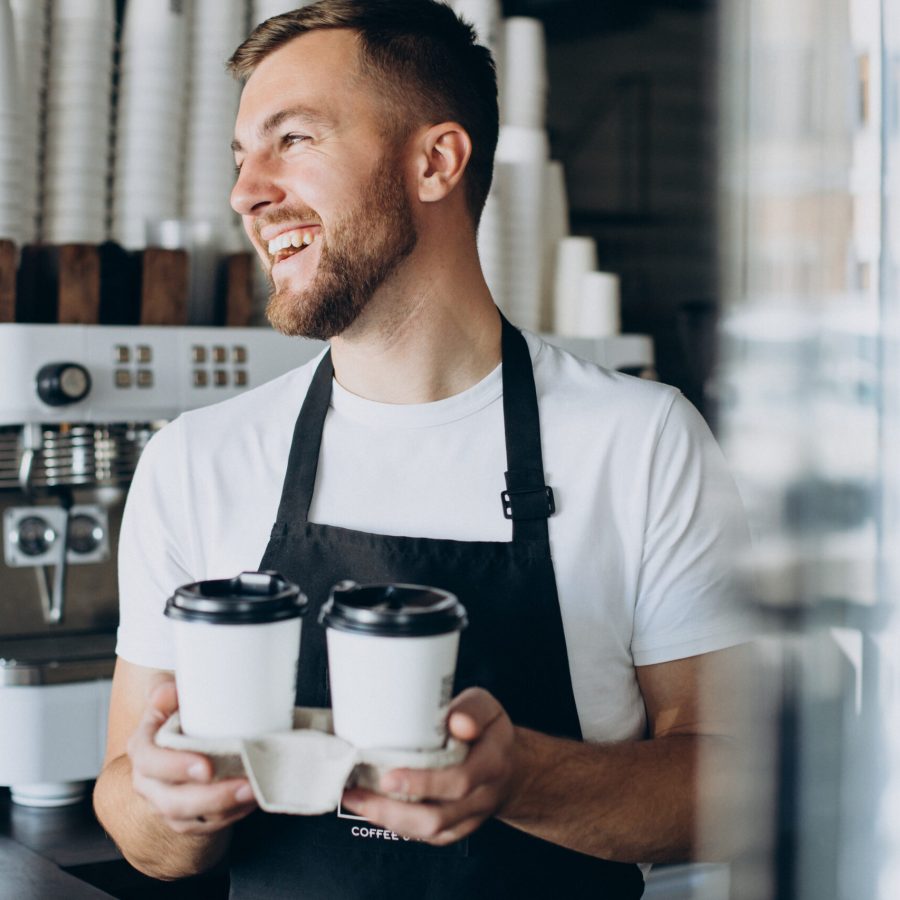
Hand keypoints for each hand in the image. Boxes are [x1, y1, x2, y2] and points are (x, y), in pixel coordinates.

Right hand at [127, 679, 257, 835]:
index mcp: (142, 749)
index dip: (175, 767)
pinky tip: (253, 799)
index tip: (206, 767)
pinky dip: (233, 815)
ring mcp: (167, 805)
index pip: (150, 762)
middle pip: (172, 802)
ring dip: (226, 809)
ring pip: (191, 820)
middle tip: (245, 784)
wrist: (176, 741)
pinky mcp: (187, 819)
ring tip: (256, 791)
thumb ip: (165, 691)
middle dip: (210, 797)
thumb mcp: (167, 696)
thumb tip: (169, 691)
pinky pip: (208, 826)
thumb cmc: (176, 712)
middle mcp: (149, 783)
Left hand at [341, 688, 518, 845]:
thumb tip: (455, 722)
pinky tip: (373, 809)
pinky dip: (398, 825)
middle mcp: (482, 796)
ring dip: (388, 819)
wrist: (511, 767)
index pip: (459, 781)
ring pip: (430, 831)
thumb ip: (471, 710)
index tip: (389, 775)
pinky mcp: (457, 828)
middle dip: (393, 809)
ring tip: (355, 799)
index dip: (423, 783)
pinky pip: (428, 836)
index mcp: (492, 763)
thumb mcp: (486, 707)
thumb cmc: (489, 730)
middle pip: (438, 816)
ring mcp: (469, 817)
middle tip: (358, 792)